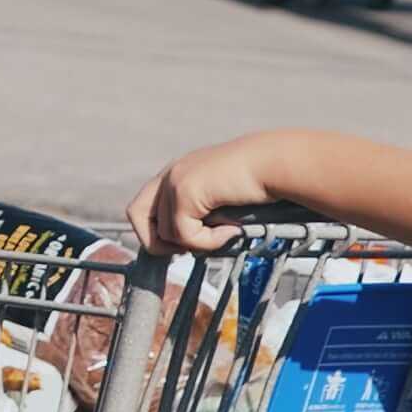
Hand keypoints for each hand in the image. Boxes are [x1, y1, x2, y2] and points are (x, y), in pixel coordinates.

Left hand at [129, 133, 286, 254]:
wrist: (275, 165)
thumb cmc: (258, 185)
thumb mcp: (218, 199)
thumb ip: (198, 214)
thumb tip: (182, 246)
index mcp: (175, 174)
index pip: (142, 208)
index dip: (155, 233)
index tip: (183, 246)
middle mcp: (169, 174)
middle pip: (136, 218)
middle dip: (159, 242)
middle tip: (193, 246)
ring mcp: (174, 181)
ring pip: (165, 234)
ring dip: (197, 242)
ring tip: (225, 230)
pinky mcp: (184, 192)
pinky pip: (184, 235)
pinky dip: (209, 241)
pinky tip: (232, 228)